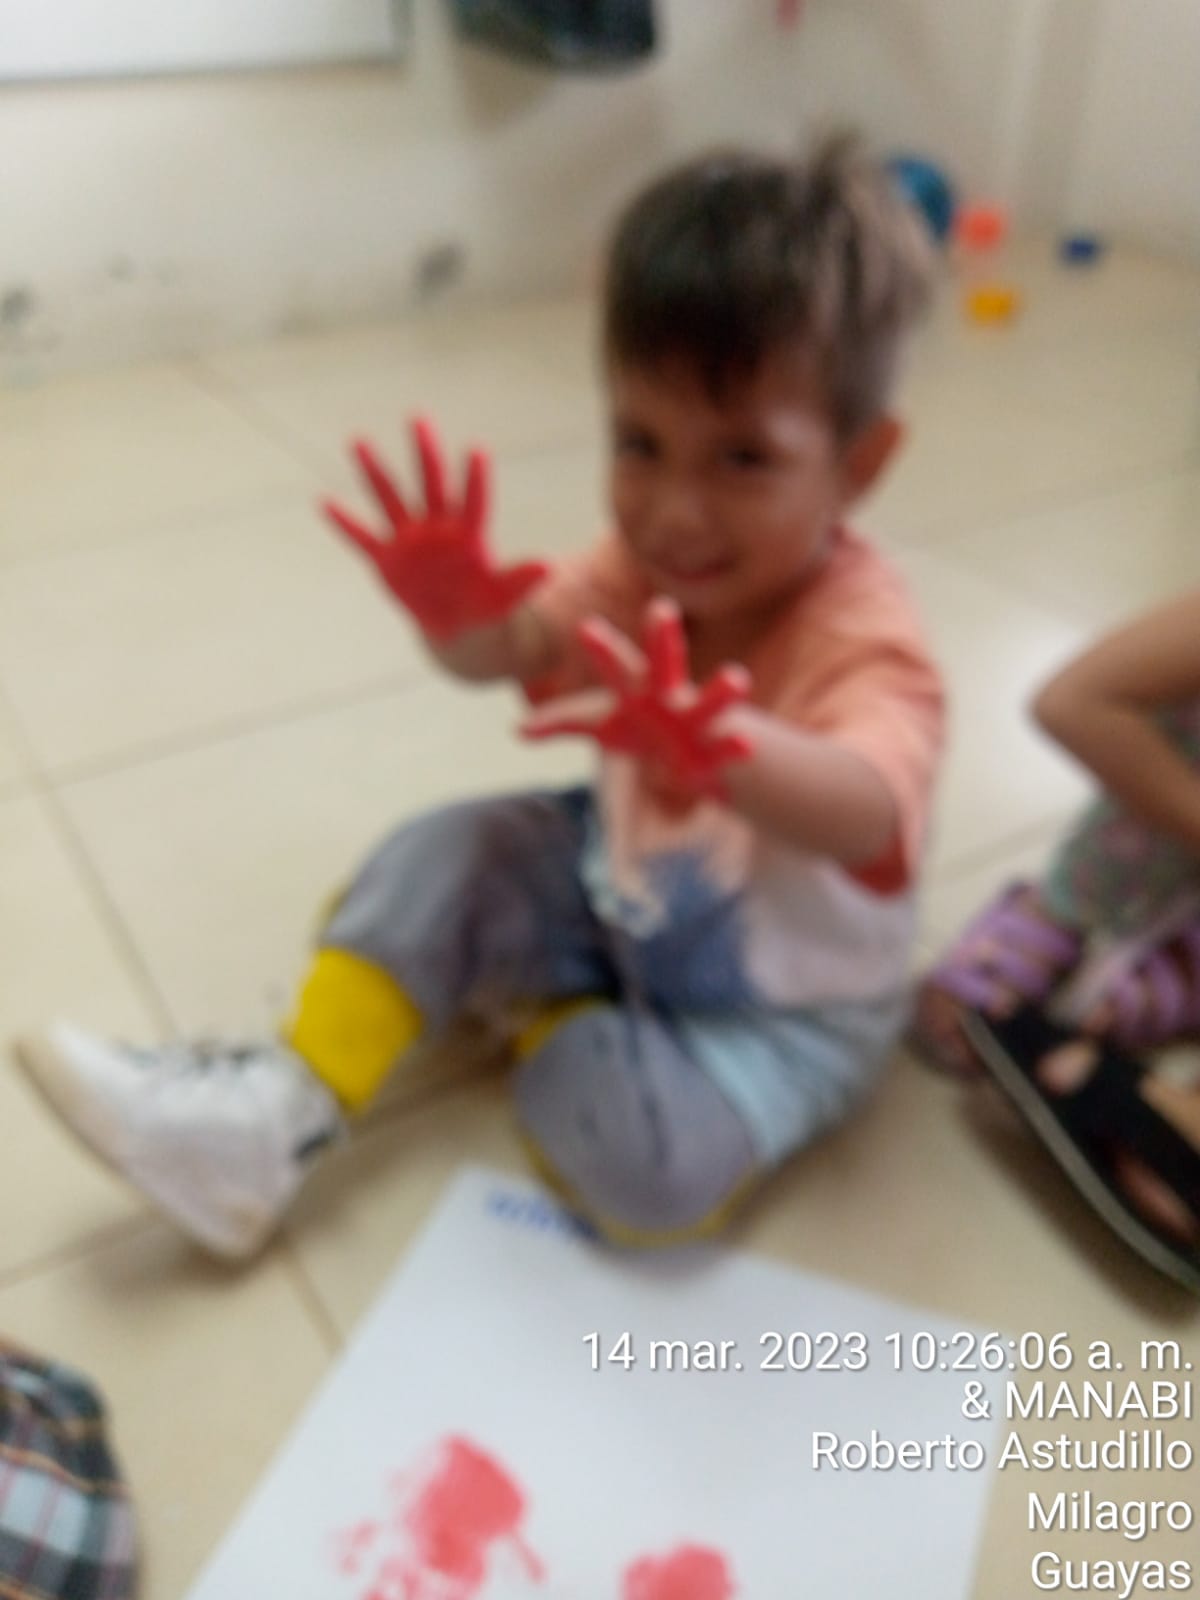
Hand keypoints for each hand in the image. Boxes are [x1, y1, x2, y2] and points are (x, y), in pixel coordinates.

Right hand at [322, 417, 548, 641]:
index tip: (477, 450)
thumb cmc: (485, 606)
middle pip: (430, 484)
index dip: (475, 479)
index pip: (473, 500)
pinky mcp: (387, 559)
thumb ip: (521, 579)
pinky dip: (345, 524)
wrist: (456, 626)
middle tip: (419, 418)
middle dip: (425, 453)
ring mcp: (409, 540)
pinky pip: (362, 538)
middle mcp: (437, 527)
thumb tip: (549, 566)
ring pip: (390, 499)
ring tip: (358, 440)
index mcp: (469, 534)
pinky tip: (324, 502)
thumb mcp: (505, 598)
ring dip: (375, 472)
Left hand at [520, 598, 753, 801]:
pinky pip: (727, 749)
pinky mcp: (714, 749)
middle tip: (660, 607)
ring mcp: (694, 719)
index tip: (585, 627)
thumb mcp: (597, 726)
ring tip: (737, 677)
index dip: (601, 647)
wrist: (684, 754)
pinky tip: (750, 745)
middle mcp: (668, 694)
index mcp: (636, 686)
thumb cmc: (637, 730)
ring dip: (721, 690)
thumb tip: (517, 729)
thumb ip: (560, 724)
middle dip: (662, 637)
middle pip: (664, 660)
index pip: (615, 662)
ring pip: (709, 700)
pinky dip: (736, 748)